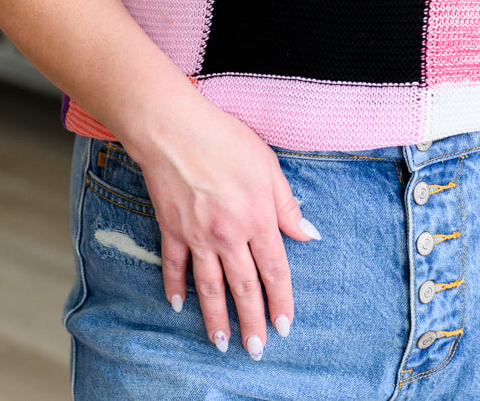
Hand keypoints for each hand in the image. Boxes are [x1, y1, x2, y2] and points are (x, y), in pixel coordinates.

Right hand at [125, 102, 319, 358]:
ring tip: (223, 343)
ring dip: (216, 318)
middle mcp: (228, 235)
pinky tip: (178, 305)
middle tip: (257, 349)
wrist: (175, 130)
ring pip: (209, 286)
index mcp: (257, 218)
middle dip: (252, 322)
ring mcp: (197, 235)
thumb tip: (308, 234)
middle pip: (244, 286)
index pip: (274, 269)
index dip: (281, 300)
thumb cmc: (226, 139)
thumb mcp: (268, 165)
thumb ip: (287, 204)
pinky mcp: (171, 229)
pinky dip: (175, 287)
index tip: (285, 326)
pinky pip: (174, 265)